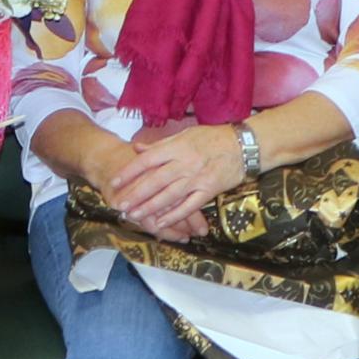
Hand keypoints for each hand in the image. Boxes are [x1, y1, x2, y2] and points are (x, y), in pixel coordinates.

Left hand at [104, 123, 248, 241]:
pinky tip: (160, 223)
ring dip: (150, 207)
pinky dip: (174, 216)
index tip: (114, 182)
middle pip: (154, 181)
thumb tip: (137, 148)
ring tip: (133, 215)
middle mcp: (184, 163)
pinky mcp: (209, 190)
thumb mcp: (185, 135)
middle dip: (135, 194)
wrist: (244, 145)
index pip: (147, 161)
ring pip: (169, 196)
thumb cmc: (213, 138)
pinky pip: (189, 206)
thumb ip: (161, 144)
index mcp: (176, 148)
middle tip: (119, 205)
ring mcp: (196, 178)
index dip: (129, 172)